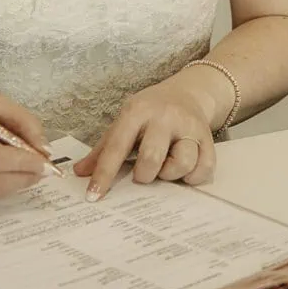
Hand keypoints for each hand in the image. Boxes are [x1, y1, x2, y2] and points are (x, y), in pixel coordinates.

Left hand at [77, 71, 219, 202]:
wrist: (187, 92)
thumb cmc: (149, 112)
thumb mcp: (124, 122)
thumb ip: (103, 148)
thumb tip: (79, 173)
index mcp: (137, 111)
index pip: (116, 147)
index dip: (104, 174)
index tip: (93, 196)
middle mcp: (164, 116)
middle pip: (151, 158)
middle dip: (143, 175)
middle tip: (142, 173)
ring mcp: (188, 126)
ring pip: (182, 163)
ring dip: (169, 175)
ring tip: (164, 168)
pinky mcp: (208, 137)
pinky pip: (204, 168)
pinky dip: (192, 177)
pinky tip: (184, 172)